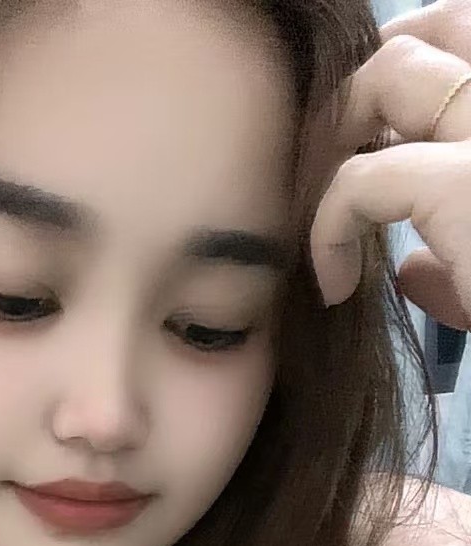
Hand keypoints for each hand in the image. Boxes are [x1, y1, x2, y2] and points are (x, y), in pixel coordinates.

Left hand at [310, 0, 470, 329]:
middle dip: (370, 78)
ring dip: (340, 126)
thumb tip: (411, 270)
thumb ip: (469, 261)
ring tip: (322, 198)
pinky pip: (361, 180)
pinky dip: (329, 230)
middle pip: (437, 28)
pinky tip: (333, 284)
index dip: (419, 60)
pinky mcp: (469, 189)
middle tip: (332, 153)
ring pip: (394, 71)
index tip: (378, 125)